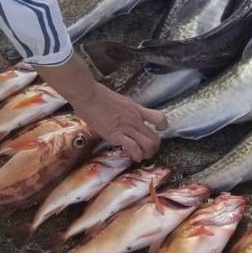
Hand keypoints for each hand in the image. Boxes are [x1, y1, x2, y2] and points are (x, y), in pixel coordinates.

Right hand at [36, 54, 164, 161]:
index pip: (159, 118)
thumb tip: (126, 116)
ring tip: (141, 156)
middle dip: (154, 148)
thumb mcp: (121, 101)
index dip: (162, 126)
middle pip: (155, 138)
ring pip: (148, 145)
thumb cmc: (99, 96)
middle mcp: (135, 119)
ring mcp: (127, 127)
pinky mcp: (116, 134)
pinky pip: (133, 148)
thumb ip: (127, 110)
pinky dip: (136, 155)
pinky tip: (133, 157)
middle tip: (148, 151)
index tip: (158, 130)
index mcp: (137, 110)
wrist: (88, 95)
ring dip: (146, 154)